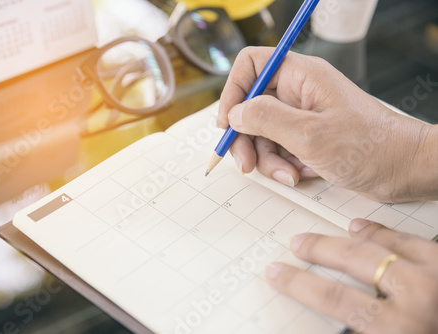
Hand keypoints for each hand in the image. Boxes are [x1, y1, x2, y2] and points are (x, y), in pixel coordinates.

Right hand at [217, 47, 437, 202]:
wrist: (402, 170)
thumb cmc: (369, 147)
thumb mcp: (309, 134)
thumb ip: (265, 119)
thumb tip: (234, 114)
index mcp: (300, 76)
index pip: (251, 65)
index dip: (233, 91)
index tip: (227, 122)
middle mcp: (297, 92)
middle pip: (250, 106)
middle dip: (246, 137)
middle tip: (246, 164)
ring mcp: (301, 116)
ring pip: (261, 133)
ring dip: (266, 158)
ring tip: (287, 174)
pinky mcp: (305, 138)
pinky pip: (277, 148)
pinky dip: (281, 165)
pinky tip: (298, 175)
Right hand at [265, 219, 437, 333]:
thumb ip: (362, 329)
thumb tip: (330, 320)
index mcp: (400, 329)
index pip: (335, 301)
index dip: (300, 285)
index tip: (278, 273)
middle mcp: (418, 295)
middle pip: (352, 261)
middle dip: (318, 251)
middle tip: (297, 244)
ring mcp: (436, 273)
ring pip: (381, 244)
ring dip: (346, 239)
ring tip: (325, 236)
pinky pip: (410, 238)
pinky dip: (382, 231)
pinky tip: (364, 229)